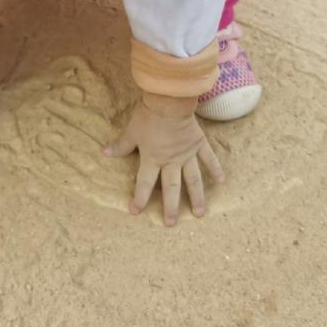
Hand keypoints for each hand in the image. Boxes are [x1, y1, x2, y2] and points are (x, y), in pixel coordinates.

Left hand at [103, 95, 223, 225]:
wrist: (169, 102)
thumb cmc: (148, 116)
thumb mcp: (132, 132)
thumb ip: (121, 145)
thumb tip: (105, 153)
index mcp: (153, 159)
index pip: (145, 183)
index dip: (140, 198)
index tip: (136, 211)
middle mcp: (171, 161)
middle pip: (171, 188)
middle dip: (170, 207)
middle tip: (171, 224)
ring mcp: (187, 154)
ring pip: (193, 180)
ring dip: (196, 197)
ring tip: (199, 213)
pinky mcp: (198, 144)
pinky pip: (209, 159)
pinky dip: (215, 169)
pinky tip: (221, 181)